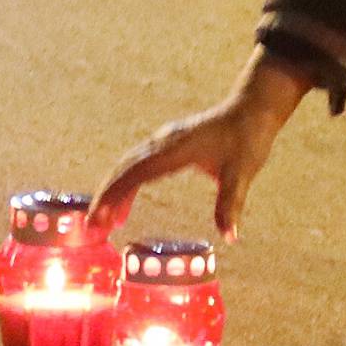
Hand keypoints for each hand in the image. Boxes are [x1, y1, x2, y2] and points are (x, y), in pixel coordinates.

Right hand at [89, 52, 312, 244]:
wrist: (252, 108)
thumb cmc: (247, 138)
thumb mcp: (242, 173)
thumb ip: (230, 204)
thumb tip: (229, 236)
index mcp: (177, 149)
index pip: (136, 173)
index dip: (115, 195)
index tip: (99, 216)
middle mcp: (164, 142)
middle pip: (124, 169)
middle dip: (106, 197)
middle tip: (93, 227)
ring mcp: (164, 141)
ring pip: (129, 166)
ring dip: (114, 191)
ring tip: (107, 222)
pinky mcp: (168, 144)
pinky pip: (138, 164)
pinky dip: (127, 184)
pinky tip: (127, 205)